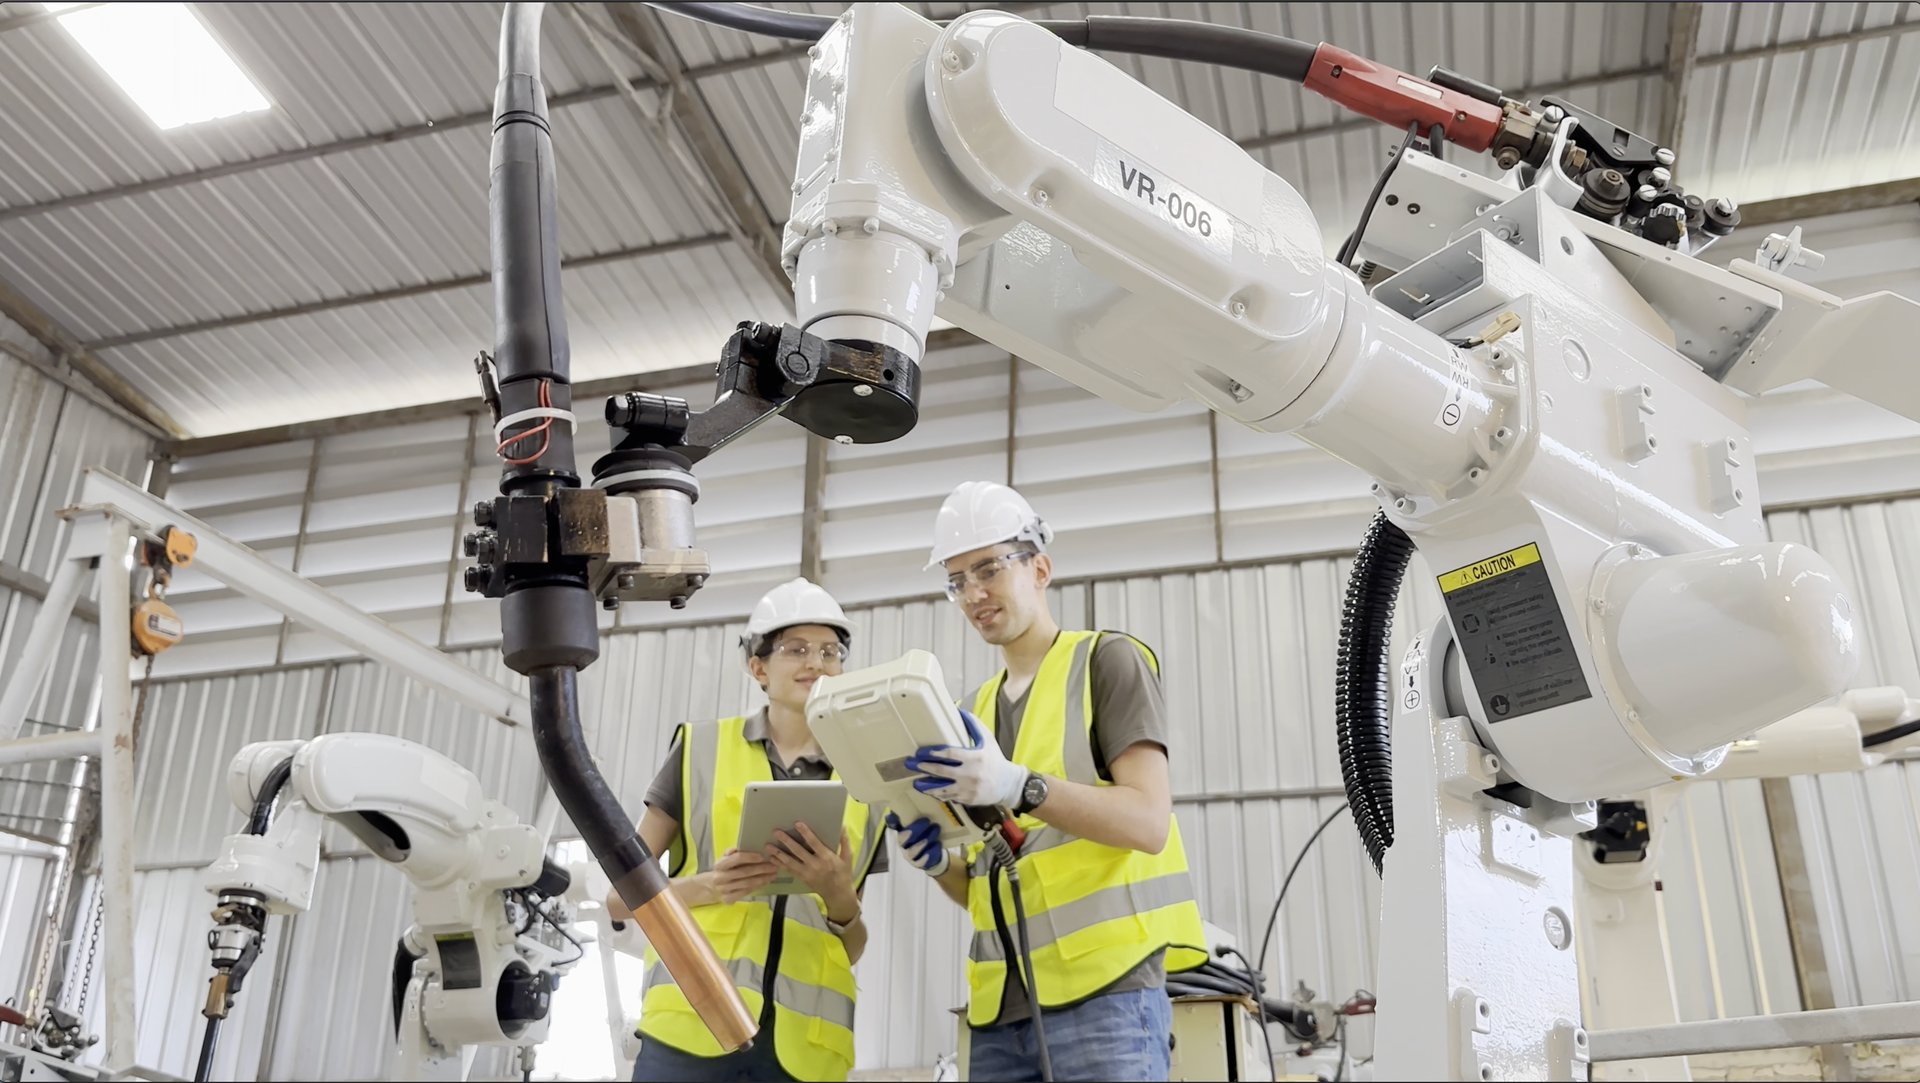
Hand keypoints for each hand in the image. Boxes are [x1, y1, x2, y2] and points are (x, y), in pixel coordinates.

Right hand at [702, 848, 779, 904]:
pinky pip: (746, 892)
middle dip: (761, 869)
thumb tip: (740, 847)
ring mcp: (724, 890)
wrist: (711, 887)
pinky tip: (765, 882)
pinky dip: (757, 887)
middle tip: (774, 866)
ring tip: (773, 874)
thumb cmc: (723, 870)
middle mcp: (720, 877)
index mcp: (719, 864)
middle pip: (744, 872)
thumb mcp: (724, 859)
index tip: (762, 856)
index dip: (750, 857)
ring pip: (747, 883)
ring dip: (762, 878)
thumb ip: (732, 852)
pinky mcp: (728, 899)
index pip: (736, 859)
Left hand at [764, 824, 858, 920]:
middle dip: (786, 841)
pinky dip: (779, 864)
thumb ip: (844, 840)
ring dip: (778, 853)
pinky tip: (772, 858)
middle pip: (798, 851)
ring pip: (790, 862)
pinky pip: (789, 870)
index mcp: (826, 857)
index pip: (814, 843)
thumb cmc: (844, 873)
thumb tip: (842, 825)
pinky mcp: (802, 878)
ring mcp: (807, 873)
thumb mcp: (848, 856)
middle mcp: (815, 865)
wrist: (838, 894)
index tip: (797, 824)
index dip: (806, 833)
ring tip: (768, 846)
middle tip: (776, 832)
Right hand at [885, 811, 950, 875]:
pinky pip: (922, 860)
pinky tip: (938, 844)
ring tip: (936, 830)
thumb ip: (920, 814)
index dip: (892, 821)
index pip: (893, 825)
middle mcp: (902, 843)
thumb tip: (922, 794)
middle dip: (914, 830)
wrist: (933, 854)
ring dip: (924, 841)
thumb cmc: (926, 834)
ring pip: (912, 850)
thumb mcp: (923, 823)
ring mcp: (909, 855)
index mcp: (902, 830)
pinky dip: (931, 852)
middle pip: (902, 838)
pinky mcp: (918, 864)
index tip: (893, 815)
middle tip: (927, 821)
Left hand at [905, 709, 1028, 808]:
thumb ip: (974, 725)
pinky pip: (949, 797)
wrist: (1008, 784)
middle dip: (924, 767)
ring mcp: (968, 789)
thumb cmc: (995, 759)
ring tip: (916, 783)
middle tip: (911, 764)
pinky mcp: (967, 800)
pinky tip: (930, 791)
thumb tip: (959, 711)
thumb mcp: (987, 739)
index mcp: (975, 758)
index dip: (934, 753)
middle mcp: (970, 774)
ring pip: (942, 789)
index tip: (922, 752)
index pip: (950, 755)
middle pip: (941, 772)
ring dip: (927, 786)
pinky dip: (938, 794)